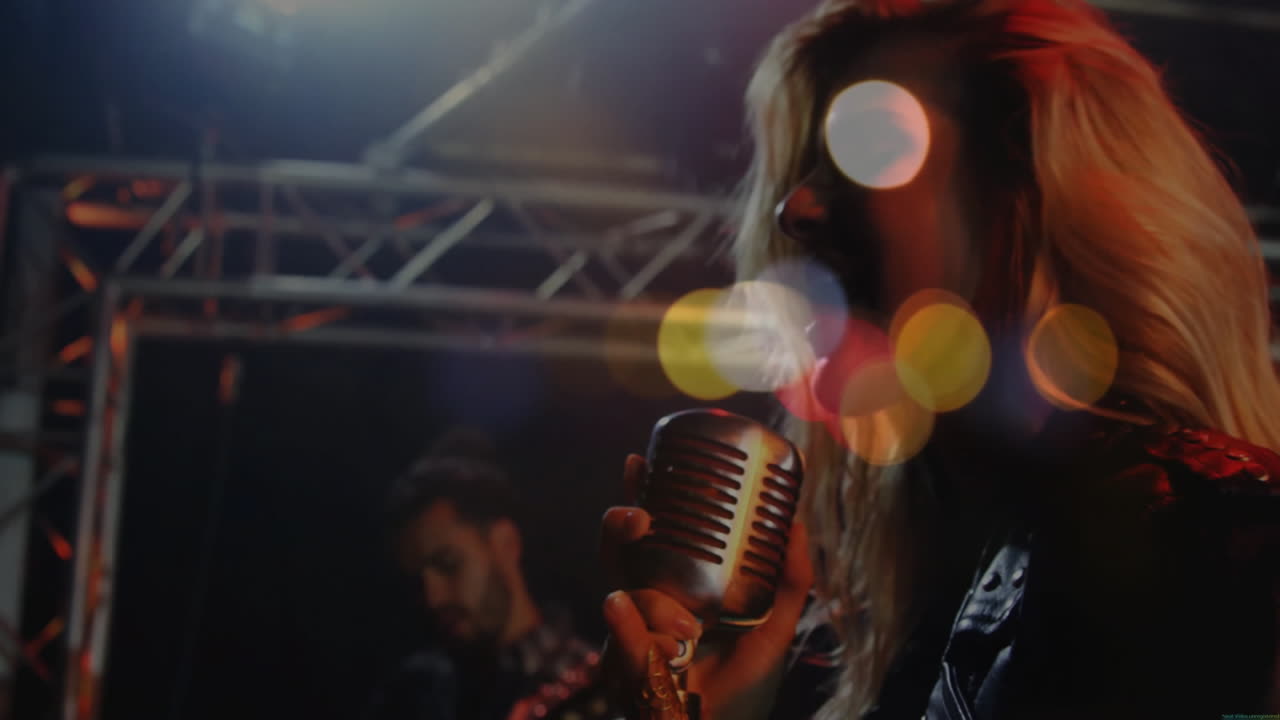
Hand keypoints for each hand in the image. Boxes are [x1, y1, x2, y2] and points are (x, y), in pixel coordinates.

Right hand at [600, 454, 813, 719]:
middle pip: (617, 551)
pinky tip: (647, 639)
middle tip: (641, 518)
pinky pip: (618, 643)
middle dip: (620, 526)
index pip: (649, 534)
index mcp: (676, 587)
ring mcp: (630, 635)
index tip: (639, 462)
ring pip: (622, 593)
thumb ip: (791, 581)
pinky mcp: (621, 668)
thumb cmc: (747, 691)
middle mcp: (647, 605)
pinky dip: (629, 636)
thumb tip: (800, 523)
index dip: (638, 496)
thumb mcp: (776, 629)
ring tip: (688, 633)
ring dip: (652, 606)